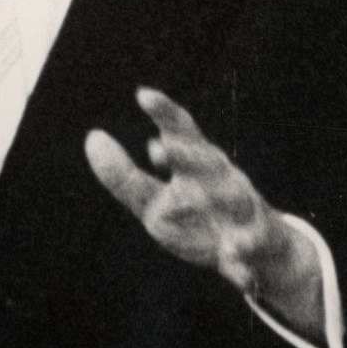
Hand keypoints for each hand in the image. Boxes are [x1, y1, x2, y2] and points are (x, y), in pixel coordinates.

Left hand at [85, 87, 322, 336]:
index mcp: (196, 164)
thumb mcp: (154, 201)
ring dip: (218, 197)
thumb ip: (123, 176)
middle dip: (186, 154)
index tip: (143, 95)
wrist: (254, 252)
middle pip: (206, 162)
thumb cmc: (195, 217)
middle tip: (162, 147)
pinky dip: (242, 250)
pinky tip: (233, 252)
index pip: (182, 132)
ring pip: (233, 199)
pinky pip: (248, 247)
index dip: (164, 113)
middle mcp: (221, 179)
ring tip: (197, 199)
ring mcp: (241, 210)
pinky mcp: (253, 243)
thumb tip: (93, 137)